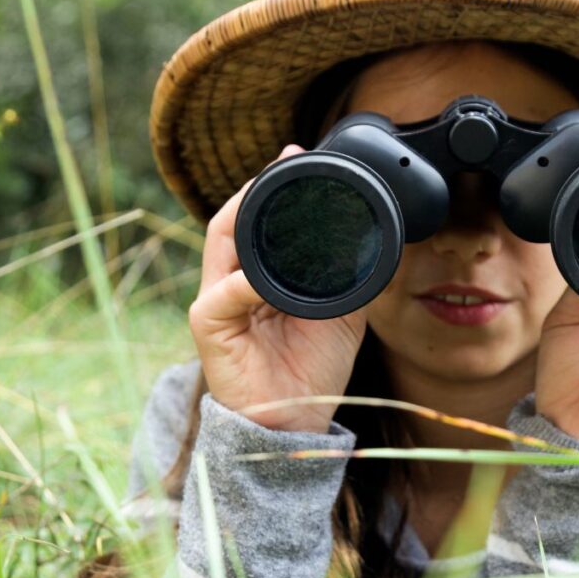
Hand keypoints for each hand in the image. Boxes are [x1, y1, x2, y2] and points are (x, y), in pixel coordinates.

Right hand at [188, 144, 367, 433]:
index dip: (272, 187)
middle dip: (256, 186)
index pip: (257, 220)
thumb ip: (344, 275)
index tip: (298, 156)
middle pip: (233, 220)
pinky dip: (245, 282)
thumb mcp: (340, 311)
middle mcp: (232, 281)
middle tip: (287, 160)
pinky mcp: (209, 326)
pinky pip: (225, 294)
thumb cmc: (312, 367)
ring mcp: (217, 301)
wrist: (295, 422)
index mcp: (260, 276)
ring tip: (270, 192)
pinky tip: (263, 276)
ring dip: (245, 214)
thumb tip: (369, 237)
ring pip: (222, 241)